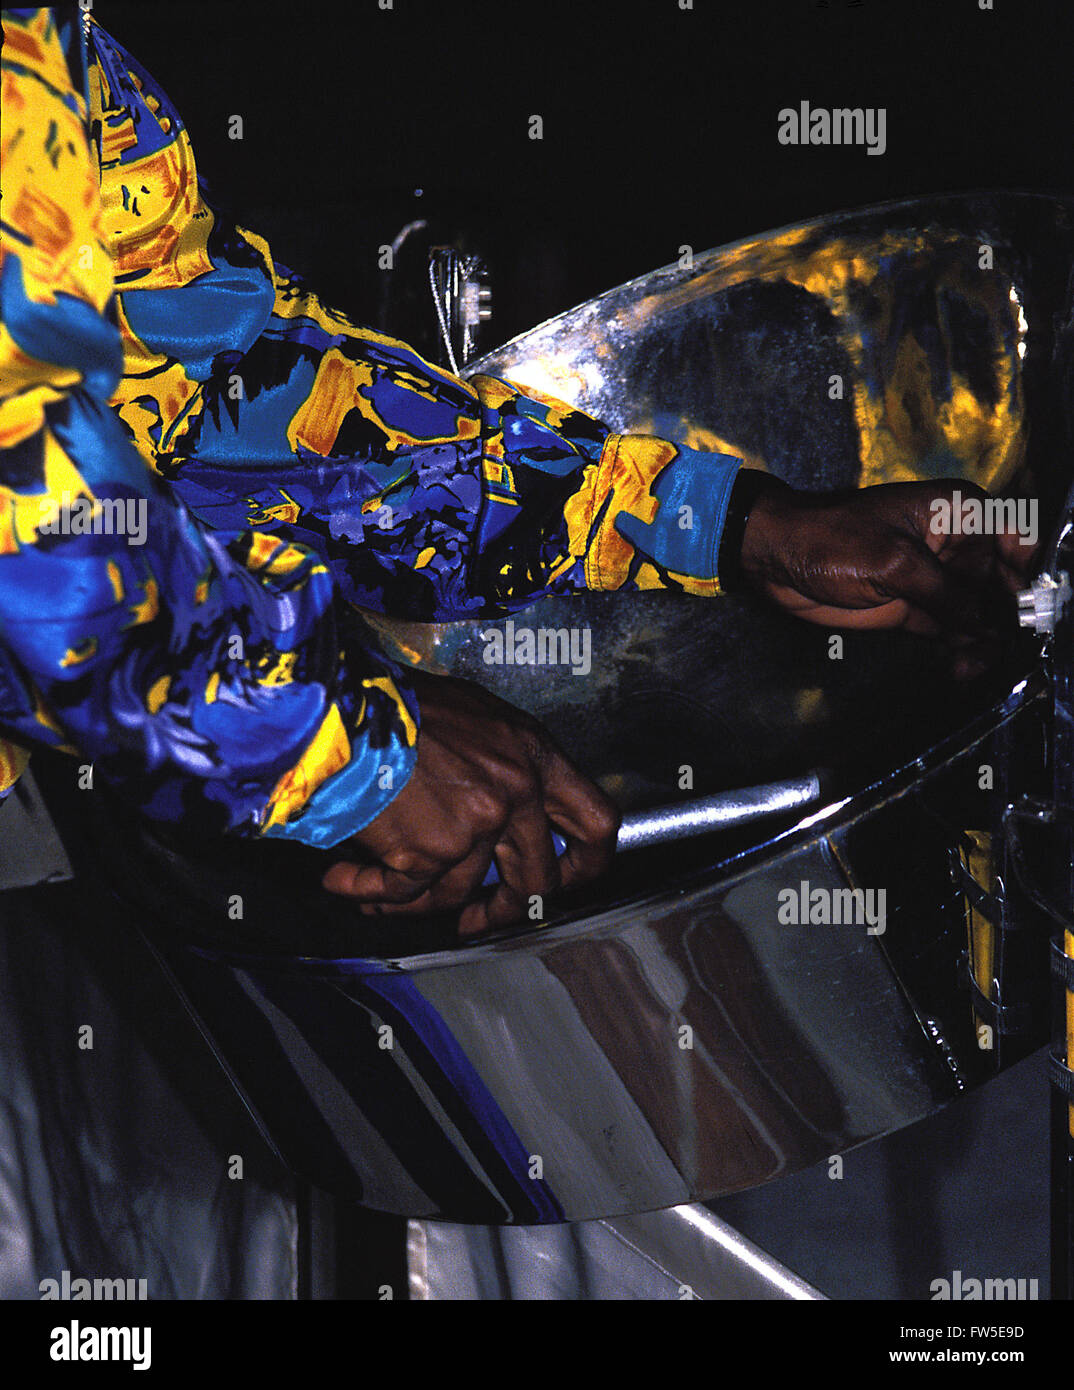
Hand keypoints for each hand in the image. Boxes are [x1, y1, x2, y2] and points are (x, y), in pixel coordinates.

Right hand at [321, 668, 619, 934]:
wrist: (343, 705)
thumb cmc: (400, 702)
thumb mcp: (475, 714)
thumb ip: (503, 761)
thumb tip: (508, 805)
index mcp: (536, 754)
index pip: (597, 824)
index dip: (586, 866)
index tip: (563, 883)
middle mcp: (517, 792)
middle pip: (536, 881)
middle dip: (502, 911)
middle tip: (476, 919)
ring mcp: (476, 824)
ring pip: (458, 893)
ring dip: (415, 903)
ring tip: (380, 893)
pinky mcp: (431, 849)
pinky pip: (406, 893)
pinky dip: (370, 892)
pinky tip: (345, 880)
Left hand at [739, 477, 1037, 676]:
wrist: (777, 560)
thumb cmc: (830, 539)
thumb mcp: (895, 562)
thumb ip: (947, 595)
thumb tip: (987, 628)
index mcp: (960, 514)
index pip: (1019, 538)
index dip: (1032, 573)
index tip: (1034, 609)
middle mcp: (957, 546)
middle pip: (1003, 585)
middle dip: (1010, 618)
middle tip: (1010, 648)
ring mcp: (937, 581)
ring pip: (979, 615)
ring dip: (986, 642)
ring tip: (979, 665)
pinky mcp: (916, 610)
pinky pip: (952, 633)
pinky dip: (962, 650)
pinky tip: (966, 669)